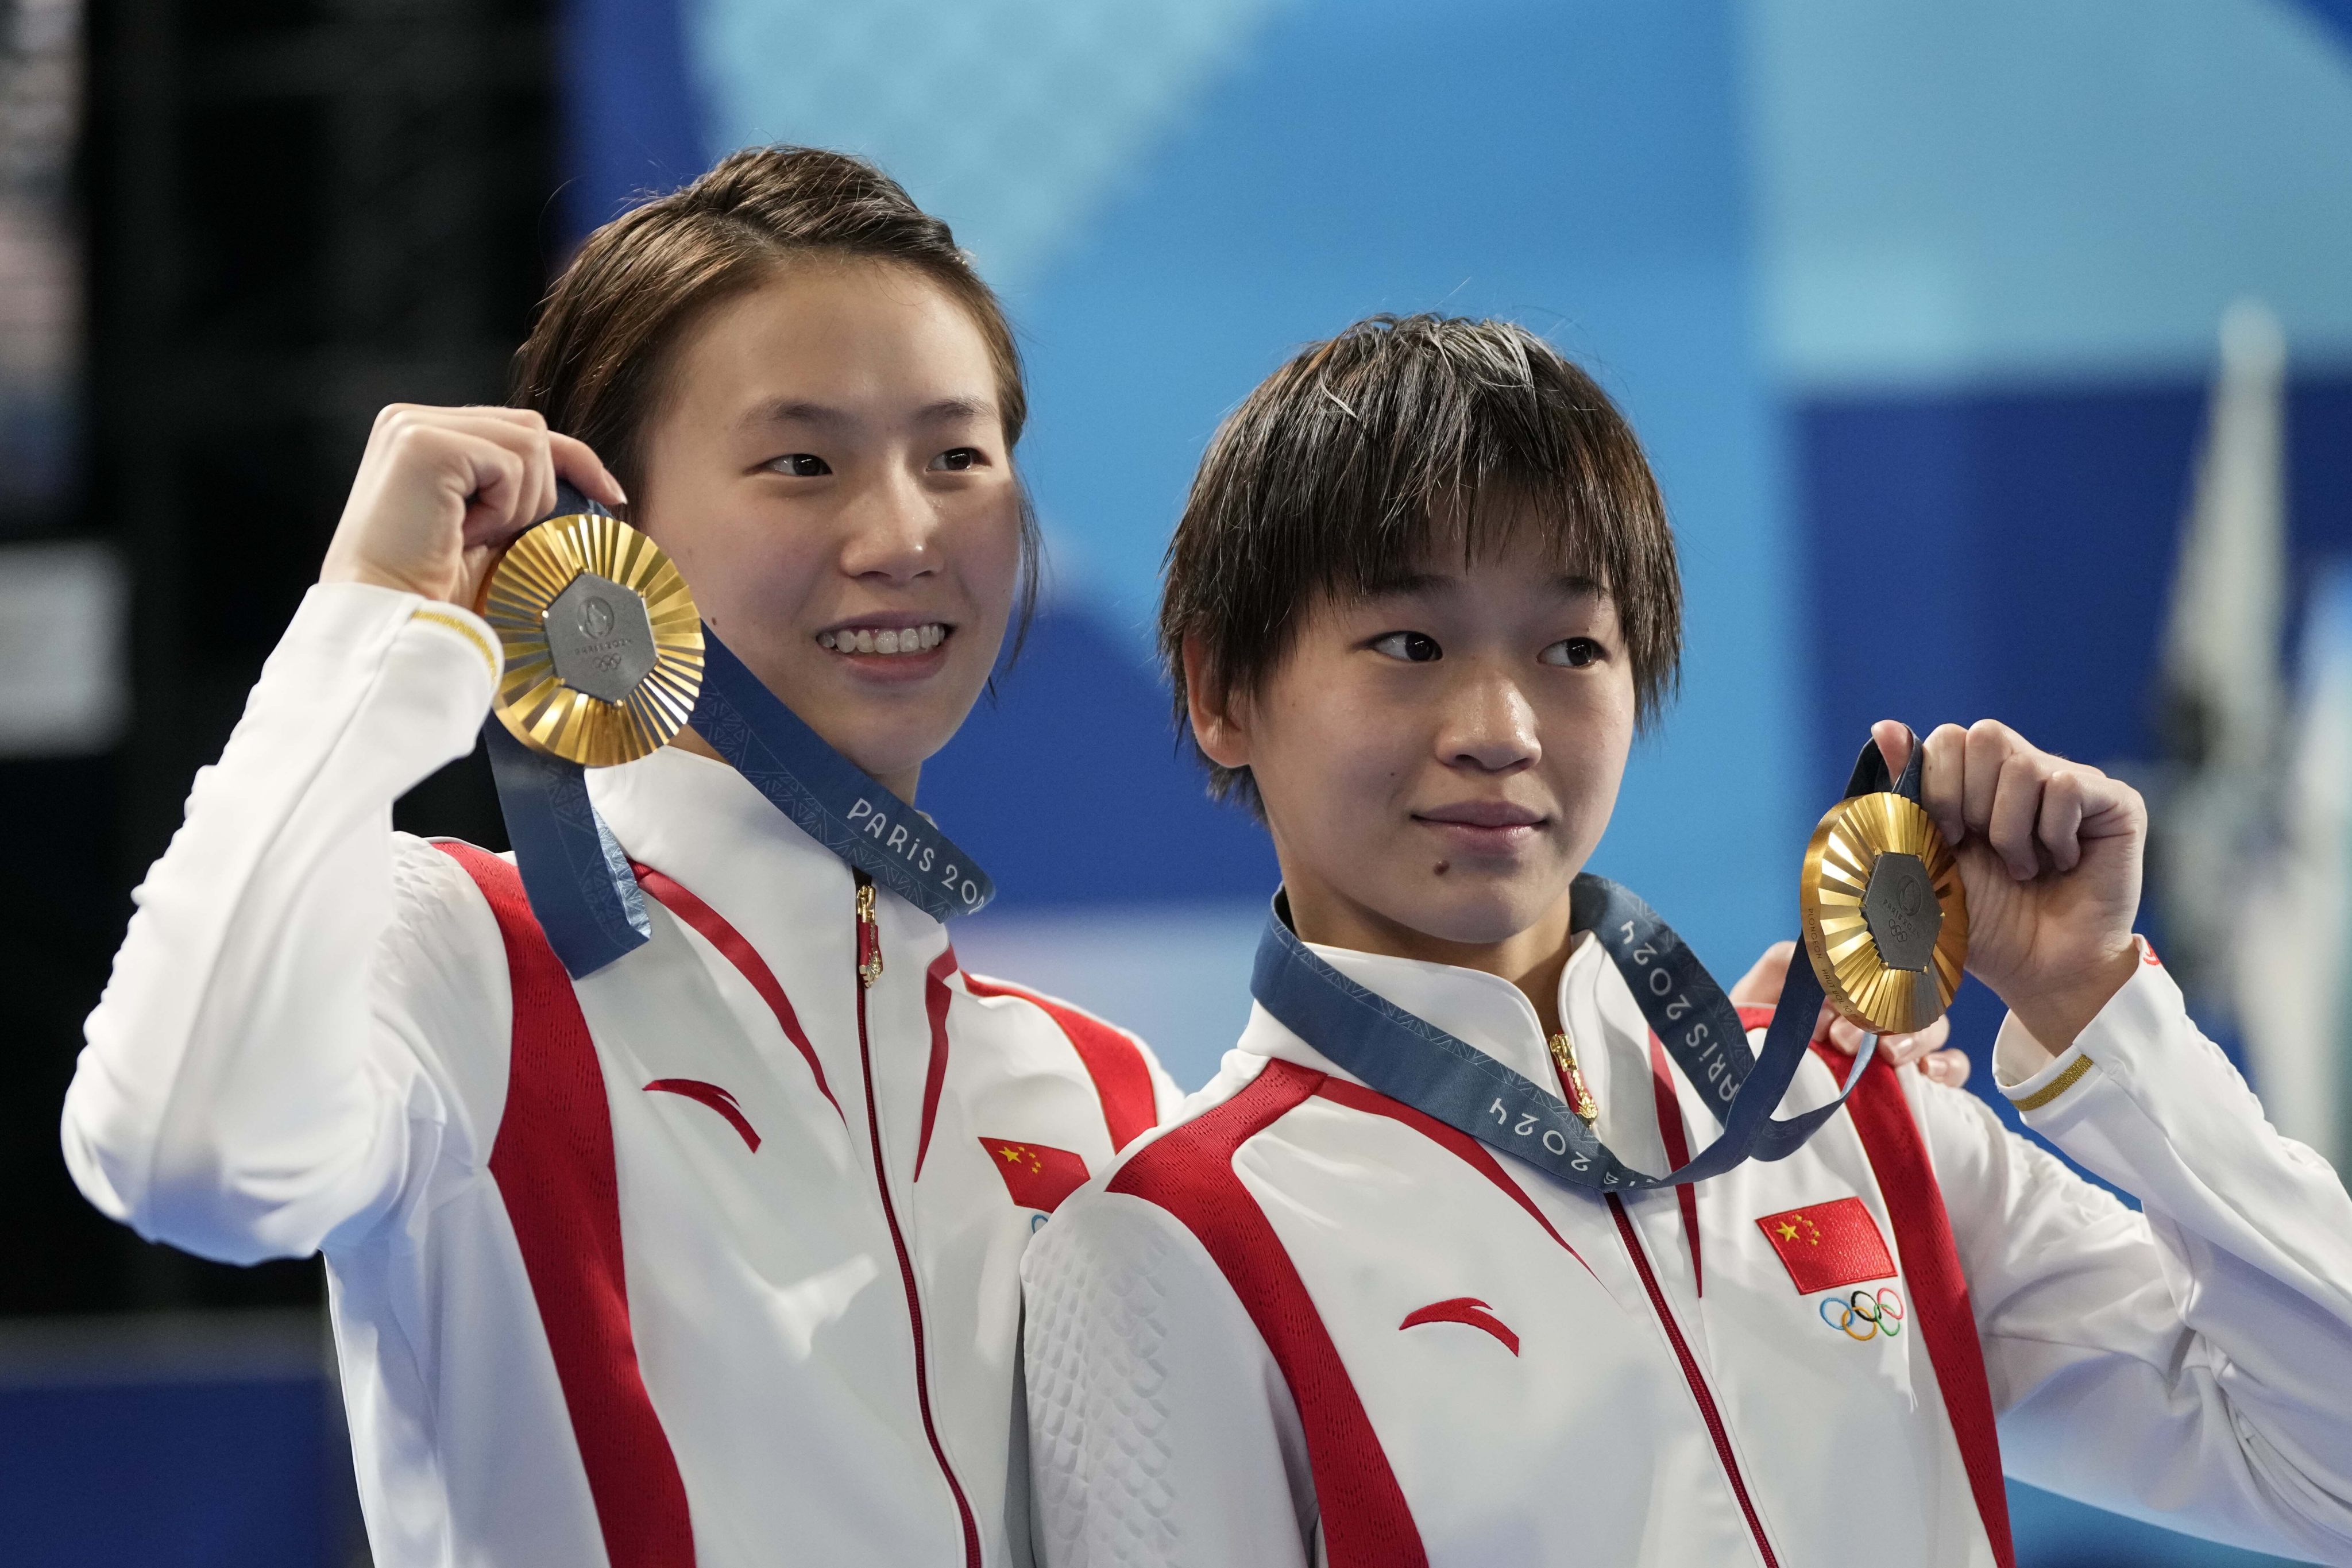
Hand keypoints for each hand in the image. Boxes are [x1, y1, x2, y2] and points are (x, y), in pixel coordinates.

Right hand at [318, 405, 626, 607]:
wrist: (389, 618)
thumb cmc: (435, 586)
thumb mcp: (490, 526)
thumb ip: (517, 488)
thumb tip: (593, 479)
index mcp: (423, 435)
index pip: (516, 428)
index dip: (572, 459)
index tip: (611, 494)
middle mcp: (412, 419)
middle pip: (529, 429)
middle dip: (538, 490)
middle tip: (497, 538)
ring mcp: (414, 426)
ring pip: (529, 442)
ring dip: (519, 504)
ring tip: (471, 537)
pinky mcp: (424, 443)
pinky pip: (510, 464)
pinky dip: (502, 509)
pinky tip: (461, 534)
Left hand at [1729, 941, 1971, 1088]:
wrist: (1749, 1085)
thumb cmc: (1758, 1032)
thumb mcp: (1759, 993)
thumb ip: (1784, 964)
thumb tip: (1817, 965)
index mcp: (1847, 983)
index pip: (1882, 963)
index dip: (1863, 978)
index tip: (1828, 1006)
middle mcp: (1879, 1009)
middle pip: (1910, 995)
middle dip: (1882, 1015)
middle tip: (1843, 1039)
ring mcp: (1901, 1044)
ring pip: (1934, 1027)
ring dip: (1913, 1038)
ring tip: (1888, 1055)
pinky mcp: (1918, 1080)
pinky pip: (1953, 1067)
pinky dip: (1947, 1066)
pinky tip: (1927, 1073)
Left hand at [1877, 718, 2143, 1056]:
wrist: (2036, 970)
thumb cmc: (1980, 921)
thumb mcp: (1927, 857)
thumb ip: (1906, 792)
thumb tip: (1885, 727)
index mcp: (1976, 780)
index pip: (1949, 738)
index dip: (1940, 787)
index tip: (1949, 838)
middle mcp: (2025, 772)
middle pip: (1985, 736)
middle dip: (1973, 803)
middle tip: (1986, 850)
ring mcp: (2072, 783)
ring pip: (2023, 766)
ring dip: (2011, 832)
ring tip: (2024, 869)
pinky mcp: (2115, 802)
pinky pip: (2067, 786)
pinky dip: (2053, 835)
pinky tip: (2062, 864)